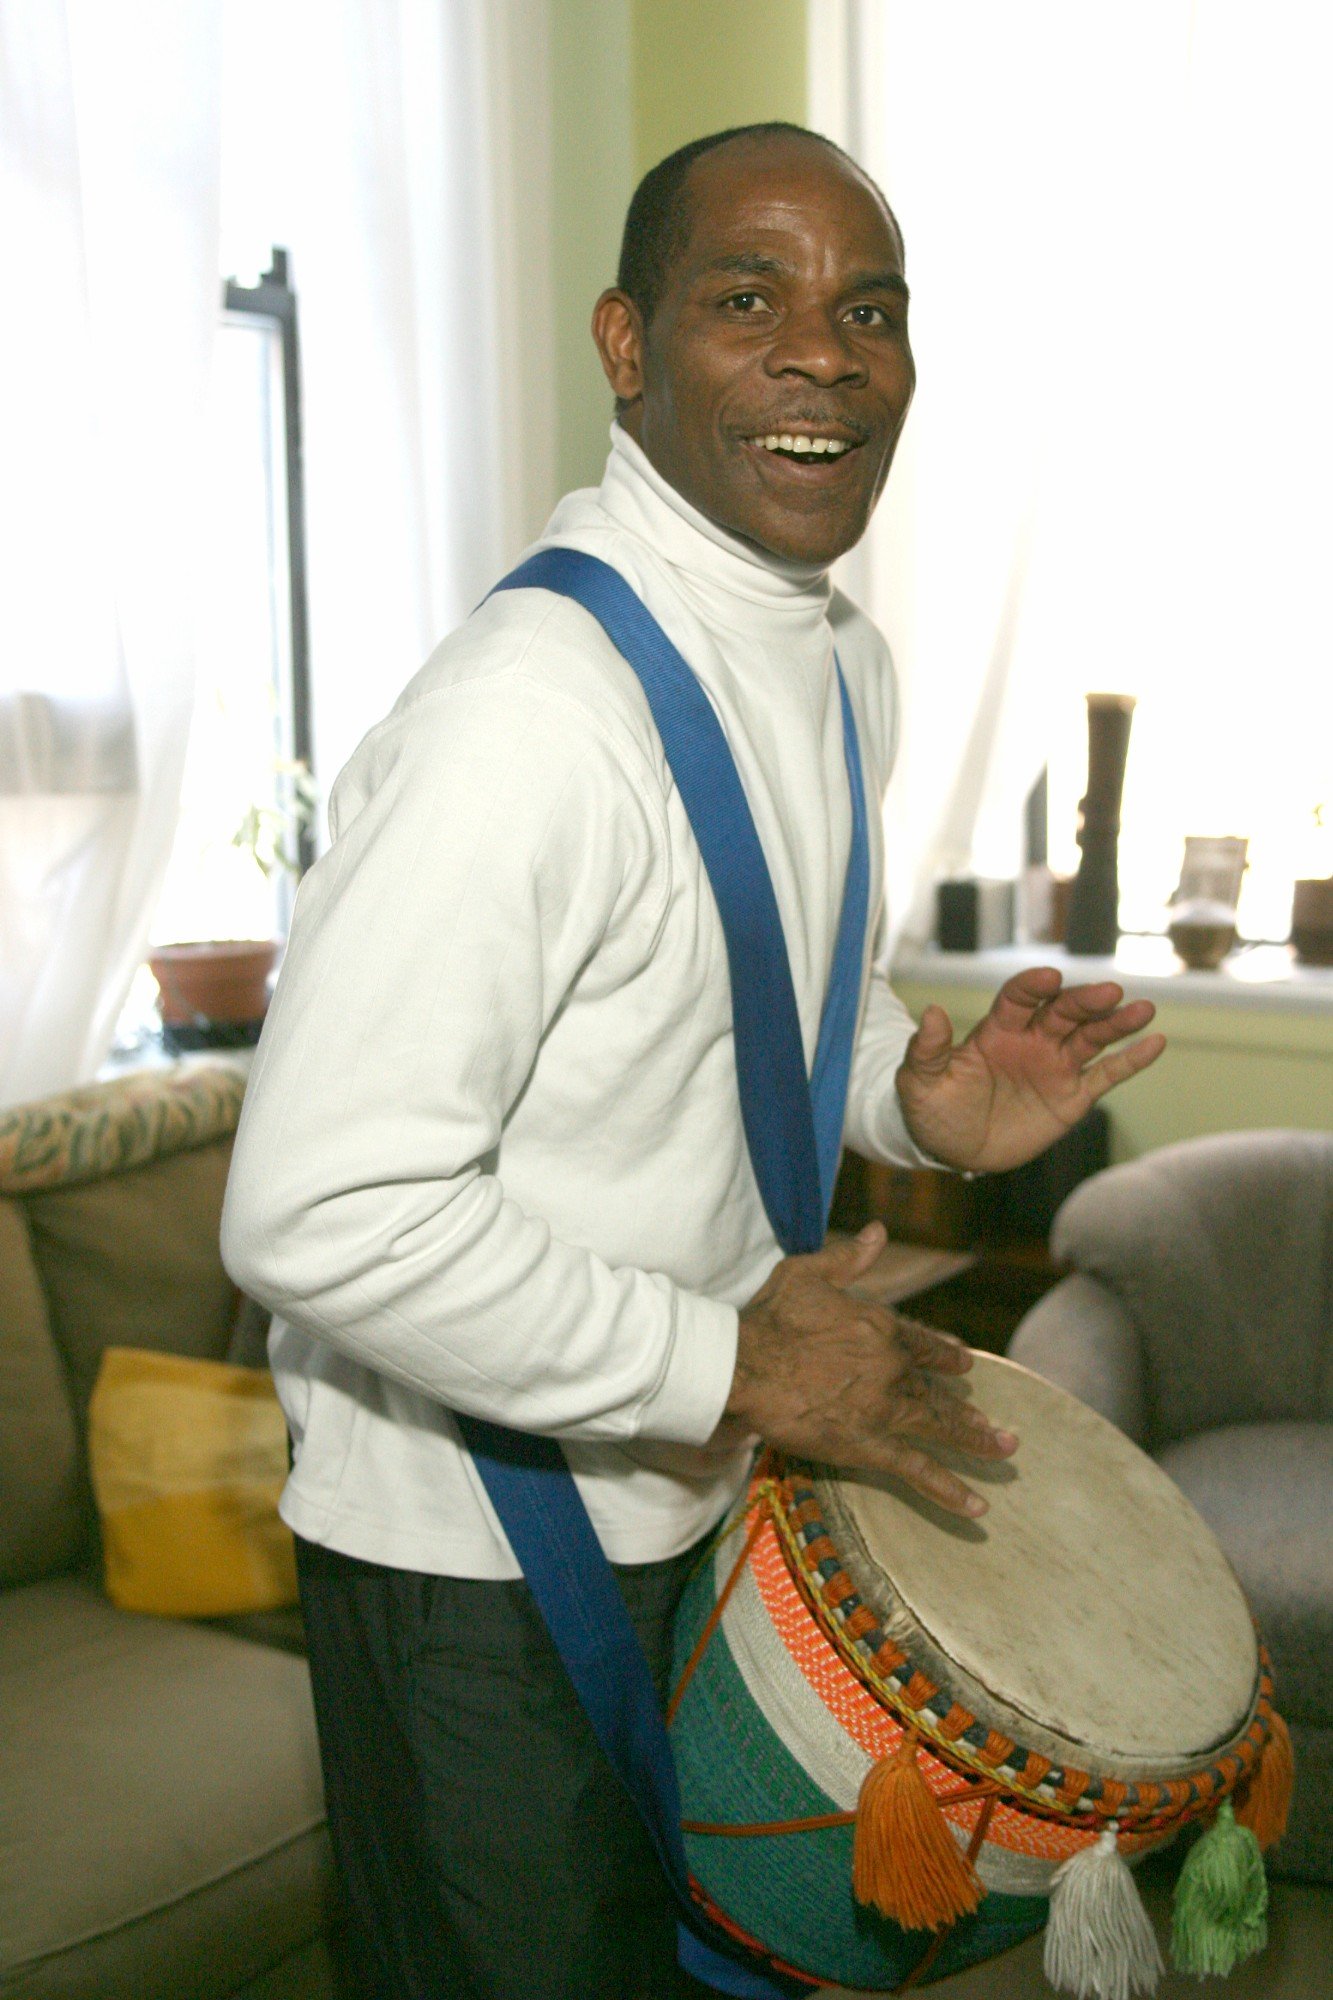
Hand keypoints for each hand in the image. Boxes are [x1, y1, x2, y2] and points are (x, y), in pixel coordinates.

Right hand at [720, 1225, 1016, 1516]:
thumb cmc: (769, 1318)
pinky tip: (976, 1508)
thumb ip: (848, 1257)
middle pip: (935, 1389)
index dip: (945, 1353)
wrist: (743, 1366)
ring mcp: (884, 1409)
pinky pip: (915, 1469)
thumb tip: (879, 1232)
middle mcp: (891, 1367)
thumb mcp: (807, 1273)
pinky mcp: (867, 1445)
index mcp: (880, 1327)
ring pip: (938, 1425)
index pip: (921, 1343)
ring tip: (1005, 1449)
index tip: (964, 1361)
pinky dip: (948, 1489)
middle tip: (994, 1424)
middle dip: (966, 1407)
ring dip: (975, 1439)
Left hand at [895, 966, 1164, 1173]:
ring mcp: (1055, 1066)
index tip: (1048, 978)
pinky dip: (1131, 1060)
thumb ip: (927, 1049)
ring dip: (1117, 1023)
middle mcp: (1032, 1040)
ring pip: (1091, 1037)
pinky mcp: (1072, 1097)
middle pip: (1064, 1013)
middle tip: (1109, 993)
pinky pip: (1106, 1075)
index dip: (1032, 987)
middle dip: (1085, 1002)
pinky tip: (1155, 1043)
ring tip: (1143, 1009)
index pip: (1018, 999)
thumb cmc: (932, 1108)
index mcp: (997, 1030)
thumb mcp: (918, 1081)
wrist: (951, 1149)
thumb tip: (930, 1012)